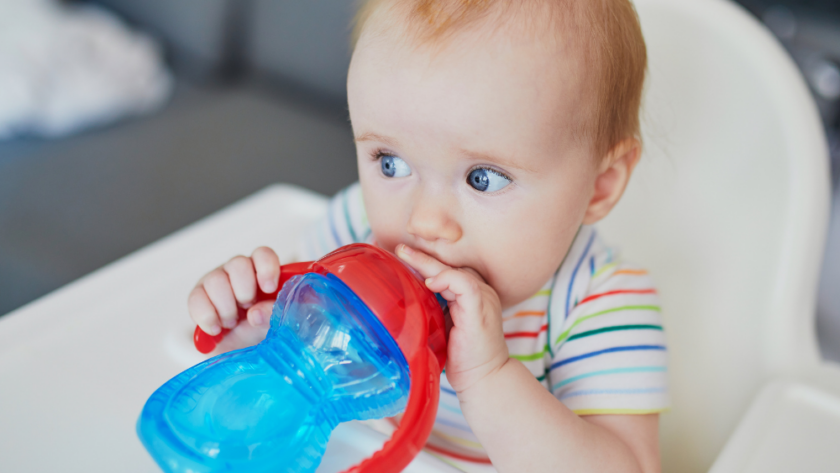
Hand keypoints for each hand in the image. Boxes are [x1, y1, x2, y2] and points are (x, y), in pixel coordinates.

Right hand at [187, 247, 279, 352]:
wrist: (241, 355)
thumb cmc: (262, 332)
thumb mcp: (278, 325)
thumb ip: (275, 314)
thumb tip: (256, 314)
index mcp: (263, 273)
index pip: (263, 255)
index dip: (266, 268)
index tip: (269, 289)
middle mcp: (239, 273)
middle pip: (238, 264)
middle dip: (244, 290)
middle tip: (248, 308)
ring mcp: (217, 283)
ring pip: (215, 280)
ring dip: (226, 307)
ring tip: (232, 323)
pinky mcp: (198, 299)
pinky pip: (195, 299)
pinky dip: (207, 316)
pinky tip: (216, 329)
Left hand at [396, 244, 509, 394]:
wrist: (484, 379)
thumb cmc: (462, 358)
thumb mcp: (442, 327)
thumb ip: (432, 310)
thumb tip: (403, 300)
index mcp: (471, 294)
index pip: (447, 269)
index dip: (425, 261)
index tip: (400, 255)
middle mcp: (480, 291)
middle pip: (448, 266)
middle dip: (422, 256)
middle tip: (398, 248)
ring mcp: (482, 298)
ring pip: (453, 270)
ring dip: (427, 262)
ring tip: (404, 254)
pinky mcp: (480, 309)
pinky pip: (465, 285)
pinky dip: (446, 279)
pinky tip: (429, 283)